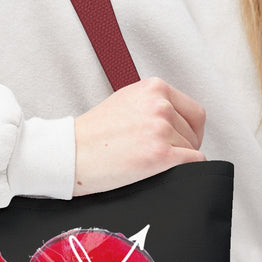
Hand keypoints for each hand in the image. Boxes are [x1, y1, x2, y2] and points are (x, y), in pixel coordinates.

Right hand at [73, 77, 205, 196]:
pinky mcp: (160, 154)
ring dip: (177, 161)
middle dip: (182, 147)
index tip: (181, 141)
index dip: (190, 131)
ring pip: (191, 150)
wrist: (67, 153)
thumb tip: (177, 124)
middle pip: (193, 132)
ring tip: (149, 163)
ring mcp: (161, 129)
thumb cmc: (90, 135)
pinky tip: (164, 173)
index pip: (194, 112)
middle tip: (161, 157)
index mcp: (154, 88)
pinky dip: (185, 171)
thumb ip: (152, 106)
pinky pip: (193, 164)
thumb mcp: (125, 102)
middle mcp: (160, 105)